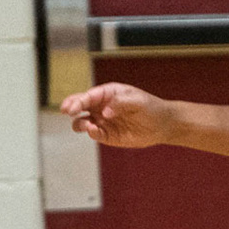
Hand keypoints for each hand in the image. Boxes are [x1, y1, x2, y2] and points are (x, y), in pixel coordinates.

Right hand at [59, 83, 173, 147]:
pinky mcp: (106, 135)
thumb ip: (121, 103)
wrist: (161, 125)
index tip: (73, 107)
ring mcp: (102, 121)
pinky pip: (93, 134)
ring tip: (86, 125)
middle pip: (80, 105)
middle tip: (67, 110)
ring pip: (82, 121)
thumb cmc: (150, 108)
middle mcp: (101, 106)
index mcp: (108, 93)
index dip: (79, 100)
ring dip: (79, 123)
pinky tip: (94, 131)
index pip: (89, 95)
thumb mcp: (138, 101)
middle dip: (71, 107)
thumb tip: (105, 112)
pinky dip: (91, 133)